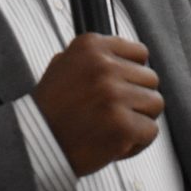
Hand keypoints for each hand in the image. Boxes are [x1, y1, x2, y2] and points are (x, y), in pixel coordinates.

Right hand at [31, 34, 163, 176]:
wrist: (35, 143)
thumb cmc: (50, 110)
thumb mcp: (63, 64)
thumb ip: (94, 57)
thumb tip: (128, 55)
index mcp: (91, 47)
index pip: (140, 53)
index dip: (133, 74)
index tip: (121, 87)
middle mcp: (104, 67)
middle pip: (150, 79)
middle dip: (137, 98)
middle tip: (114, 112)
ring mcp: (114, 96)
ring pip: (155, 104)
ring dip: (139, 119)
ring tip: (115, 127)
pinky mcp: (122, 125)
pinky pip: (151, 131)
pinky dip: (137, 142)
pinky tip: (116, 143)